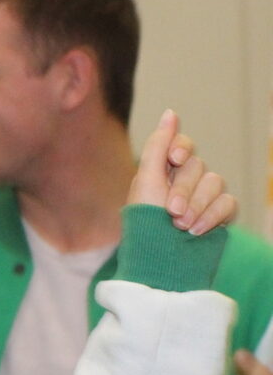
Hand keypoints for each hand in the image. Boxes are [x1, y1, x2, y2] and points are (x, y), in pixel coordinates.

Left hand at [127, 110, 235, 234]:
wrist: (159, 262)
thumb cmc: (146, 224)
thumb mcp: (147, 181)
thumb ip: (158, 146)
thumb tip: (170, 112)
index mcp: (161, 173)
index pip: (181, 145)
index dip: (180, 147)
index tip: (174, 159)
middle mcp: (182, 183)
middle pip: (197, 166)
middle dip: (184, 190)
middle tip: (171, 212)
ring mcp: (202, 199)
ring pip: (215, 182)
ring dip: (198, 205)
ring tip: (181, 226)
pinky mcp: (218, 216)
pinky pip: (228, 202)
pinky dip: (212, 216)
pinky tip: (196, 231)